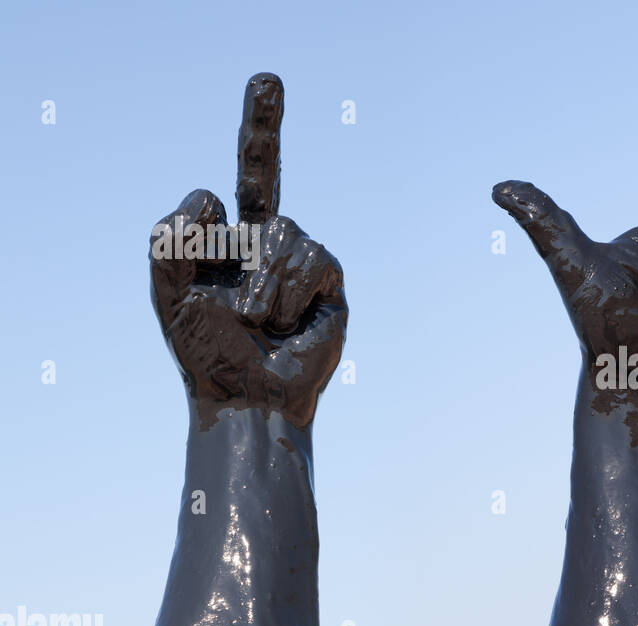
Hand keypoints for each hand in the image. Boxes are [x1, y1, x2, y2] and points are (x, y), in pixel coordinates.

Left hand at [149, 73, 346, 429]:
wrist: (248, 397)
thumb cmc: (207, 353)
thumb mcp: (169, 296)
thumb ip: (169, 240)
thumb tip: (214, 195)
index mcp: (221, 244)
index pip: (215, 199)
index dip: (203, 212)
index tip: (206, 211)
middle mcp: (263, 241)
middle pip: (264, 171)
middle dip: (264, 122)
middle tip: (265, 79)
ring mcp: (300, 256)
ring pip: (280, 232)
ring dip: (261, 285)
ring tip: (258, 321)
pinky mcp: (331, 279)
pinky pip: (310, 259)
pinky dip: (289, 293)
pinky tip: (285, 322)